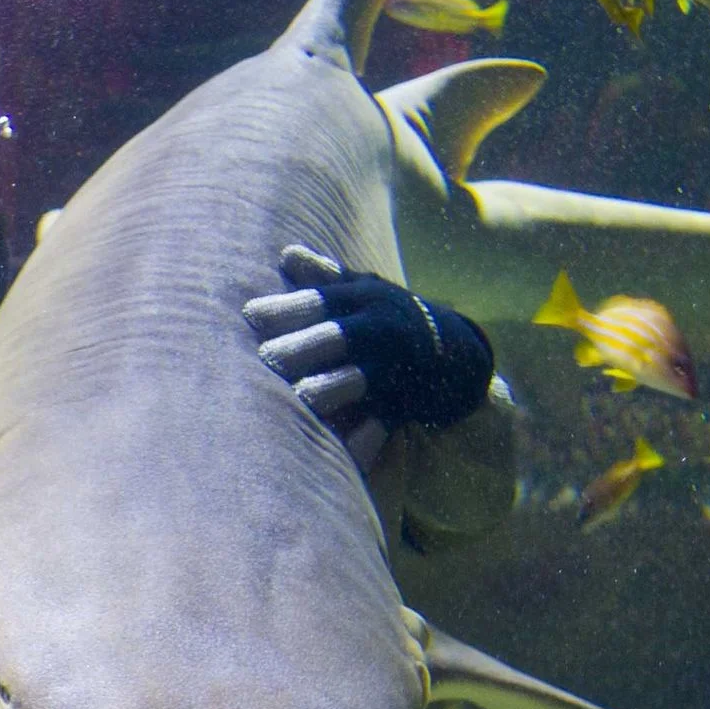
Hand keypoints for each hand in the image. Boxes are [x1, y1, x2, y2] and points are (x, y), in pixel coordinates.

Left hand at [244, 246, 494, 433]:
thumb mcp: (366, 291)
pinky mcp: (405, 404)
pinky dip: (364, 440)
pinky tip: (341, 454)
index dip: (287, 307)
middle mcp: (379, 330)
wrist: (459, 356)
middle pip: (337, 336)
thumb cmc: (393, 317)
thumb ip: (325, 277)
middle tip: (265, 359)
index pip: (320, 300)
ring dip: (331, 388)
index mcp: (364, 299)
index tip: (250, 315)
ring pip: (359, 378)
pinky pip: (382, 424)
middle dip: (303, 347)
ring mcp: (394, 368)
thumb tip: (287, 254)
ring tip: (302, 399)